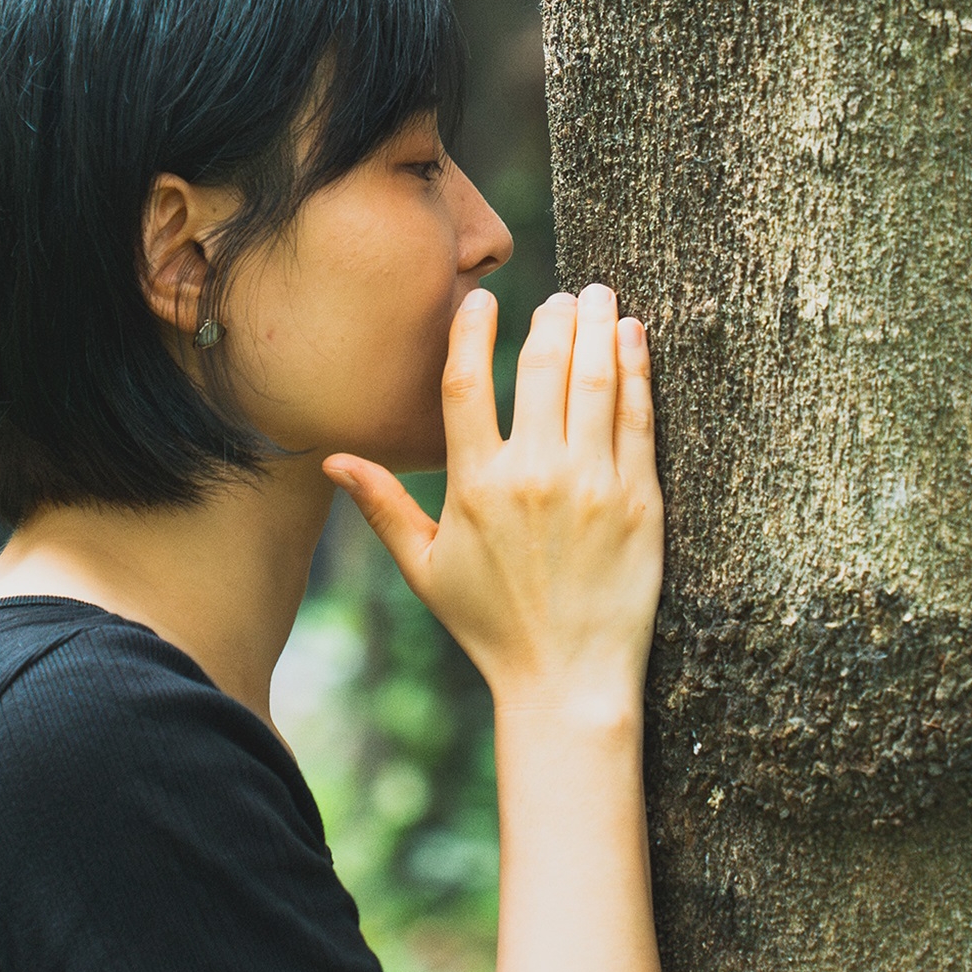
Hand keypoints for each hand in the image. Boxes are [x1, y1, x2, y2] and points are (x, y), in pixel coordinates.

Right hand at [323, 283, 664, 710]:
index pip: (468, 386)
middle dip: (552, 318)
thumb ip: (385, 505)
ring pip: (596, 380)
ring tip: (598, 294)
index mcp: (476, 486)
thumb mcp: (426, 569)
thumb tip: (331, 457)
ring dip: (597, 326)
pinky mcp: (640, 498)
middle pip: (543, 368)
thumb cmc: (492, 625)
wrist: (568, 677)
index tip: (487, 298)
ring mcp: (593, 484)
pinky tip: (633, 336)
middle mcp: (535, 476)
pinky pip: (639, 417)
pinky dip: (637, 368)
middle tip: (561, 294)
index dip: (475, 332)